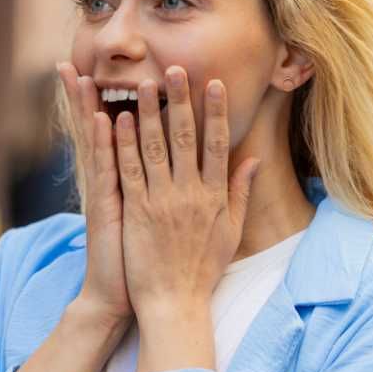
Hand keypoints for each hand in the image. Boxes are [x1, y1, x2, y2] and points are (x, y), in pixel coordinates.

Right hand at [57, 61, 130, 322]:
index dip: (100, 104)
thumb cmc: (138, 262)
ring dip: (89, 108)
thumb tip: (159, 169)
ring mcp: (104, 193)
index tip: (97, 72)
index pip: (109, 135)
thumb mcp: (146, 219)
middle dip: (83, 98)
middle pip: (92, 131)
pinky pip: (106, 169)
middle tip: (71, 63)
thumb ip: (151, 190)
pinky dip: (102, 143)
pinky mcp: (107, 207)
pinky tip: (100, 118)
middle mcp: (106, 182)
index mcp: (119, 182)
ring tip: (82, 76)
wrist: (121, 297)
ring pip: (95, 143)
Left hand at [114, 66, 259, 321]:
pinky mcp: (137, 211)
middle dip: (181, 100)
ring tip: (145, 83)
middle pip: (187, 138)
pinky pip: (129, 170)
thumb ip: (240, 193)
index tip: (214, 84)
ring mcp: (163, 201)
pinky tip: (119, 120)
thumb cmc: (202, 269)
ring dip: (149, 113)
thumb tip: (253, 160)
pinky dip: (124, 144)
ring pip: (155, 148)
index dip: (216, 112)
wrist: (175, 303)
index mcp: (215, 196)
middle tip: (177, 68)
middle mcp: (191, 193)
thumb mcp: (231, 231)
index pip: (219, 144)